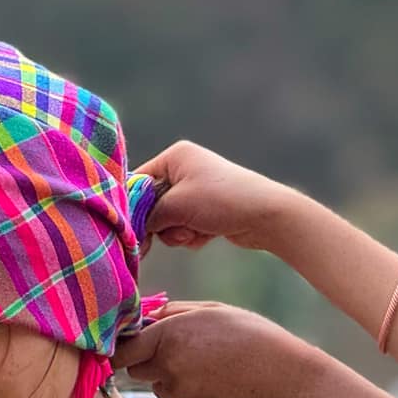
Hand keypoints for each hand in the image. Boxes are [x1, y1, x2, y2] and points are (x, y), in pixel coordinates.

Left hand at [113, 302, 319, 397]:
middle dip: (150, 363)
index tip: (130, 347)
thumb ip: (172, 313)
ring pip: (160, 389)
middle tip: (180, 354)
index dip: (123, 348)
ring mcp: (181, 396)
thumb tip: (146, 319)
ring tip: (208, 370)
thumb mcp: (212, 311)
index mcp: (169, 336)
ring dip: (172, 381)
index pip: (123, 350)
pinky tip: (218, 387)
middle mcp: (169, 368)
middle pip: (136, 371)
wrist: (284, 375)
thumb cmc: (250, 335)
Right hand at [136, 142, 303, 254]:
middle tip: (159, 240)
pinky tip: (207, 236)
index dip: (132, 208)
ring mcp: (197, 191)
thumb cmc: (220, 201)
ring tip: (193, 233)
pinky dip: (192, 235)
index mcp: (175, 157)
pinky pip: (185, 227)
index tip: (130, 231)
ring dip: (178, 233)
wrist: (267, 216)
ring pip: (169, 220)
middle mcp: (185, 170)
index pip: (138, 182)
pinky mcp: (207, 211)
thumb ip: (148, 218)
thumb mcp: (176, 206)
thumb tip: (132, 232)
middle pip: (152, 204)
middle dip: (161, 224)